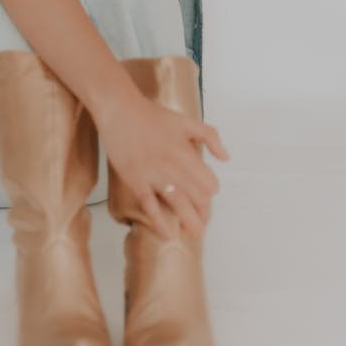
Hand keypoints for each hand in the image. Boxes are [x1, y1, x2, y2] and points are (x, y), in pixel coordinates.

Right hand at [95, 89, 229, 241]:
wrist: (119, 111)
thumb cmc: (152, 116)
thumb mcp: (187, 121)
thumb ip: (210, 136)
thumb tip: (225, 158)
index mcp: (186, 152)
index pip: (209, 184)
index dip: (210, 192)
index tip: (206, 196)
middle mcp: (173, 165)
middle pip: (198, 198)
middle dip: (204, 213)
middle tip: (202, 220)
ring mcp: (153, 175)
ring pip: (178, 205)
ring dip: (190, 223)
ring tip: (196, 234)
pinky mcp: (135, 181)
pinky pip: (150, 207)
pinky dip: (160, 223)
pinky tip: (168, 234)